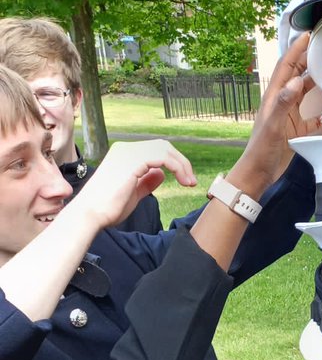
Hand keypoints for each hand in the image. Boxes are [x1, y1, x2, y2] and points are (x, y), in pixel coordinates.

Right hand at [77, 139, 196, 228]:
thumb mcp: (133, 192)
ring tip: (189, 183)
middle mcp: (126, 149)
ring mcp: (128, 153)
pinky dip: (177, 167)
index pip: (156, 150)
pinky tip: (182, 181)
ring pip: (165, 148)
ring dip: (182, 165)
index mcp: (124, 155)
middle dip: (181, 162)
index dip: (175, 163)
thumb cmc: (108, 208)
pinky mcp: (132, 161)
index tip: (186, 181)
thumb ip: (146, 182)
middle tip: (191, 182)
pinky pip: (162, 157)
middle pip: (163, 146)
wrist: (91, 213)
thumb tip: (161, 174)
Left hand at [229, 32, 321, 195]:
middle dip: (309, 59)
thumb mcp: (273, 125)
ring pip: (306, 92)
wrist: (259, 173)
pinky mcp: (298, 129)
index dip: (297, 49)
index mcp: (275, 96)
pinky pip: (315, 116)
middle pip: (297, 74)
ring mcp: (291, 115)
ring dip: (317, 81)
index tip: (309, 34)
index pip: (287, 66)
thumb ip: (283, 102)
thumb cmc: (262, 149)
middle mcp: (283, 101)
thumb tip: (297, 80)